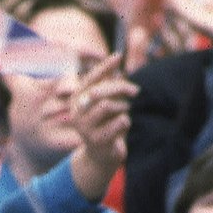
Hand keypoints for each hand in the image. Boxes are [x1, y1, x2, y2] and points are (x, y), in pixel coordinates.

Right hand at [70, 53, 135, 176]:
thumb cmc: (106, 123)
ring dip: (123, 106)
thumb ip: (109, 83)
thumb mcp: (107, 101)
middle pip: (99, 92)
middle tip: (136, 91)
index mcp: (77, 99)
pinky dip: (126, 122)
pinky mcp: (96, 140)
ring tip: (125, 112)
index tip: (119, 57)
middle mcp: (76, 112)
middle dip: (120, 88)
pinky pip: (119, 122)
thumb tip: (116, 59)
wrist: (102, 155)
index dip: (104, 67)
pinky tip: (123, 127)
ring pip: (108, 106)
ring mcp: (84, 127)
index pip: (91, 78)